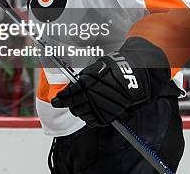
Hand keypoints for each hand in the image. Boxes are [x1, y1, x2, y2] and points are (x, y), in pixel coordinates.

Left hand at [51, 38, 169, 127]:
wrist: (133, 78)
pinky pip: (93, 121)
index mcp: (87, 83)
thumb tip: (70, 86)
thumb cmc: (114, 69)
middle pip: (73, 105)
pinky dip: (88, 117)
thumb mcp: (94, 68)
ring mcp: (100, 107)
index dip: (61, 97)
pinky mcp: (107, 116)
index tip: (56, 99)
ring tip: (77, 106)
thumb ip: (81, 78)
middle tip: (64, 103)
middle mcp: (92, 96)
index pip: (69, 93)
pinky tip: (88, 112)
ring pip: (81, 114)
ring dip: (77, 110)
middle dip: (67, 104)